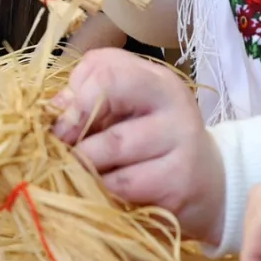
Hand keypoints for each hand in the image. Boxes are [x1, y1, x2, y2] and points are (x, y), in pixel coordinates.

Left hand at [51, 48, 225, 244]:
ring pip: (111, 144)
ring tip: (78, 173)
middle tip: (59, 147)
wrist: (208, 186)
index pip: (103, 65)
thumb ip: (89, 103)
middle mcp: (172, 99)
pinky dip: (102, 190)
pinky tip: (103, 194)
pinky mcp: (180, 180)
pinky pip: (124, 183)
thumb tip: (52, 109)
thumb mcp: (126, 116)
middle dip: (73, 121)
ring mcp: (181, 137)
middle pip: (108, 87)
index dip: (73, 94)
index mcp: (154, 79)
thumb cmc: (153, 147)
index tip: (60, 123)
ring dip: (83, 163)